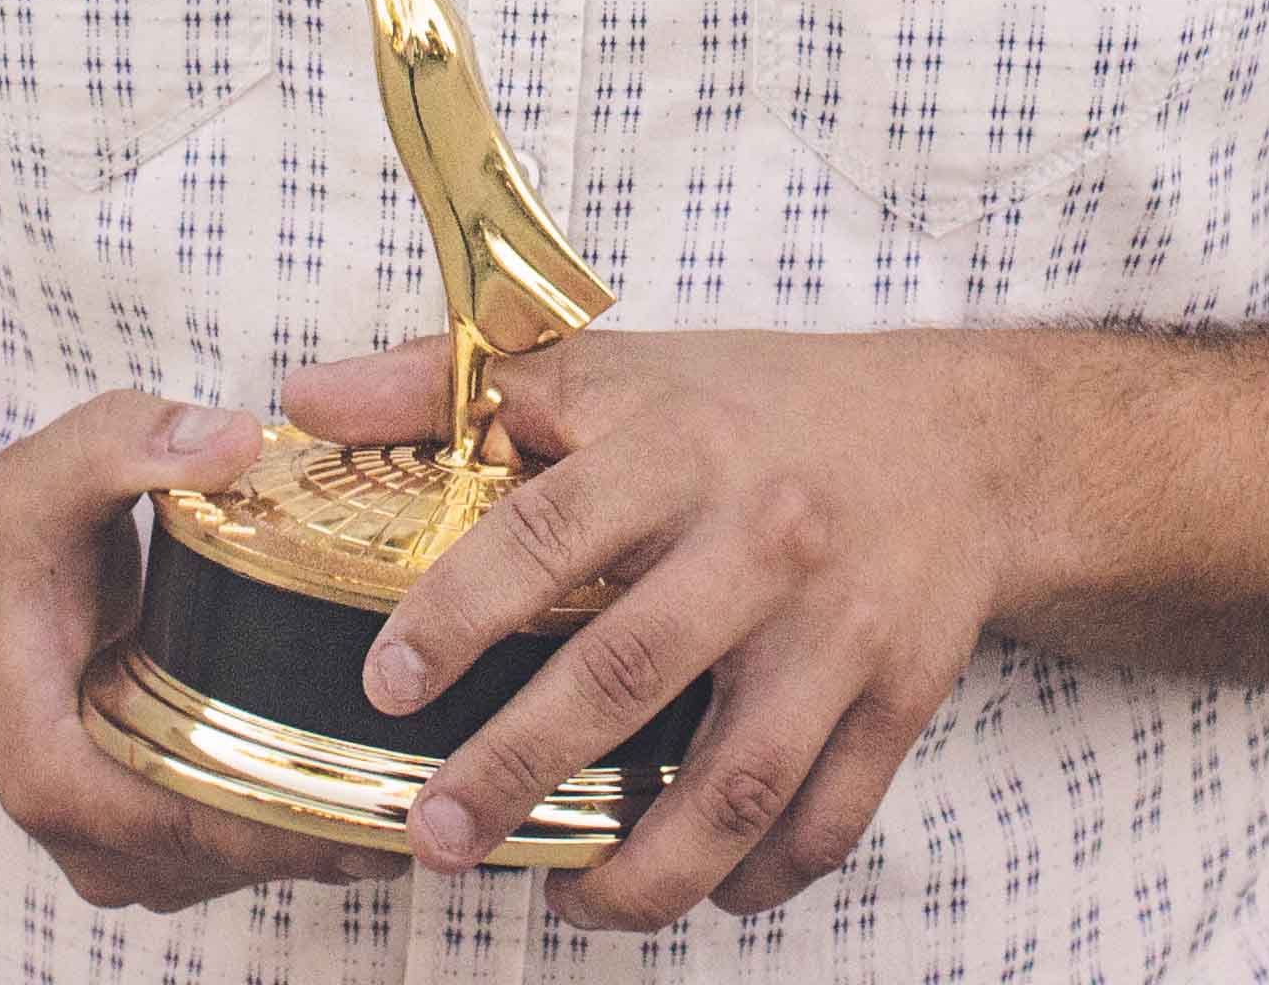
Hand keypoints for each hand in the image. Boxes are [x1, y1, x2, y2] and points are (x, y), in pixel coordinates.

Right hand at [0, 389, 407, 912]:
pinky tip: (371, 775)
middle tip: (449, 774)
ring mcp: (112, 850)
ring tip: (432, 775)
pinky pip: (233, 851)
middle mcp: (86, 836)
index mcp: (56, 773)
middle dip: (339, 820)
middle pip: (238, 856)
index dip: (301, 809)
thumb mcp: (42, 473)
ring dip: (327, 828)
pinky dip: (296, 820)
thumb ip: (131, 442)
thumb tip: (236, 440)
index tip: (396, 785)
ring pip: (243, 866)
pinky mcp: (138, 837)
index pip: (201, 820)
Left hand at [278, 328, 1004, 930]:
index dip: (460, 610)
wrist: (963, 441)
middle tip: (435, 836)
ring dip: (642, 868)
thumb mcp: (614, 369)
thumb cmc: (758, 409)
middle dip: (521, 769)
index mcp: (680, 448)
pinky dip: (756, 879)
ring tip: (561, 901)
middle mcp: (765, 539)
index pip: (552, 529)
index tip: (385, 685)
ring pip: (738, 783)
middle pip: (633, 672)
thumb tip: (305, 401)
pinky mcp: (903, 700)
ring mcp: (843, 631)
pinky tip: (690, 891)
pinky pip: (824, 822)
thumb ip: (451, 384)